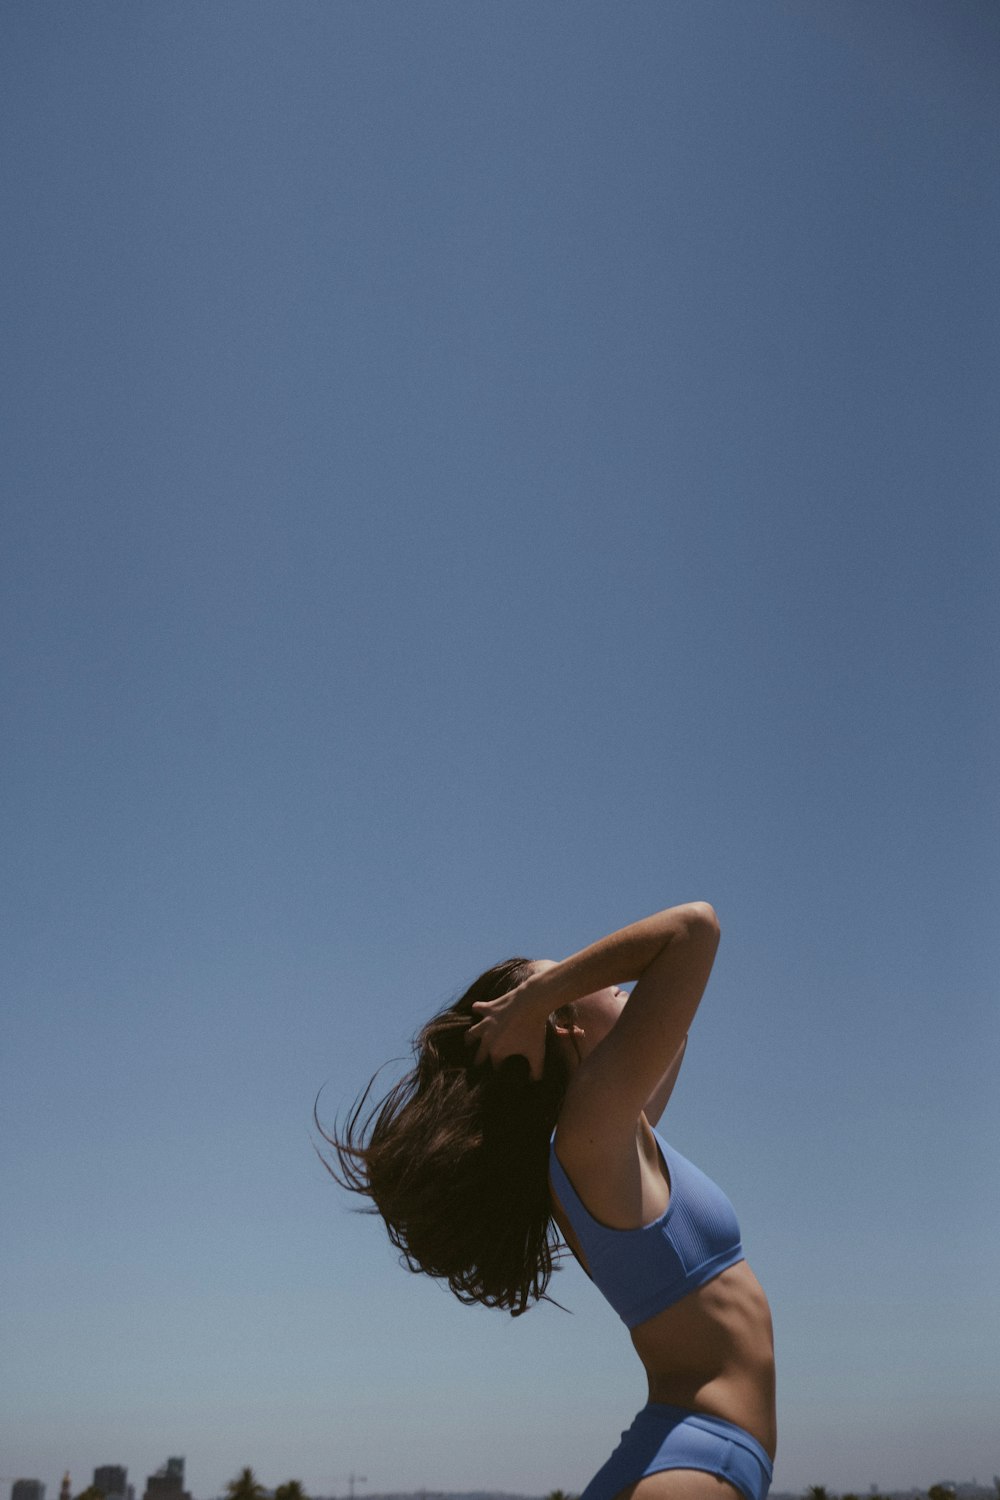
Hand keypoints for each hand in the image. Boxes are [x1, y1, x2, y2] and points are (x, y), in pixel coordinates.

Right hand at [465, 966, 554, 1081]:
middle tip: (478, 1064)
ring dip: (469, 1038)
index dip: (498, 1070)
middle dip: (479, 1060)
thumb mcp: (538, 1053)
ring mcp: (485, 1022)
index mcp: (497, 1052)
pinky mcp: (488, 1007)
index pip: (494, 1066)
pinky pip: (477, 1008)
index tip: (500, 1072)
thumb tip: (535, 1082)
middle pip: (478, 1054)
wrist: (532, 1003)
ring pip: (470, 1033)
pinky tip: (478, 1010)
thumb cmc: (534, 1030)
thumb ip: (536, 1071)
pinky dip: (477, 1010)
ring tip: (468, 1042)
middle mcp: (487, 1039)